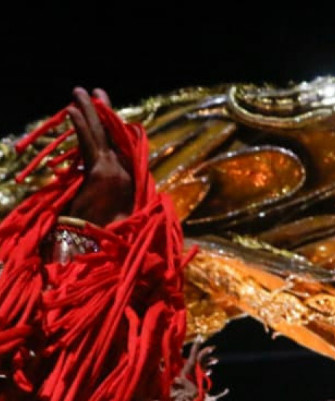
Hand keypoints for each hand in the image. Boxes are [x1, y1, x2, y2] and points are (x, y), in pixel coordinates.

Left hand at [66, 87, 133, 225]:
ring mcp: (114, 172)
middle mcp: (126, 173)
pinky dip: (81, 127)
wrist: (101, 247)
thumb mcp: (119, 212)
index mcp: (133, 180)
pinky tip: (73, 111)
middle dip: (104, 111)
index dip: (115, 126)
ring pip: (100, 135)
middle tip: (96, 91)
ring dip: (89, 110)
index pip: (124, 146)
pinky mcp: (99, 174)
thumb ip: (118, 193)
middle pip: (114, 135)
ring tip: (79, 92)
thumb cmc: (109, 236)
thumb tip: (112, 182)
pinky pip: (88, 145)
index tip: (107, 110)